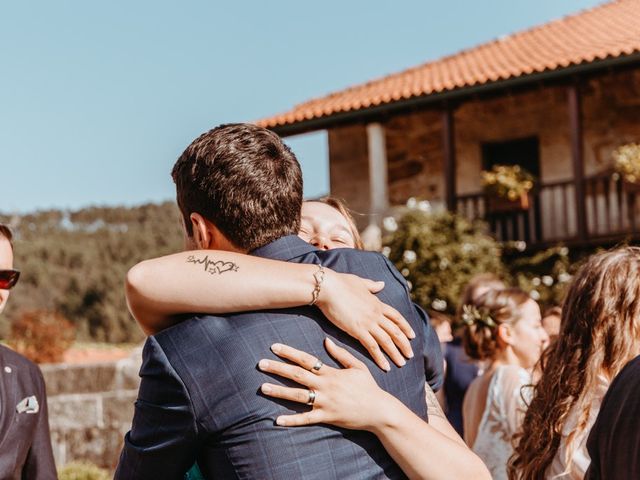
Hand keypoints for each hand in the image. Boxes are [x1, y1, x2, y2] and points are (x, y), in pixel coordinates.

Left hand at [258, 338, 396, 430]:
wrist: (380, 411)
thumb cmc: (369, 387)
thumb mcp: (357, 366)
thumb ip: (341, 354)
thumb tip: (325, 340)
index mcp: (331, 373)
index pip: (306, 359)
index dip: (289, 353)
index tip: (274, 347)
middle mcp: (325, 386)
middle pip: (297, 375)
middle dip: (278, 368)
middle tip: (260, 364)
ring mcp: (325, 402)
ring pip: (298, 396)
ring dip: (279, 391)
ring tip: (262, 387)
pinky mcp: (327, 417)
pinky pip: (306, 419)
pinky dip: (292, 420)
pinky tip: (277, 420)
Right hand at [316, 269, 414, 370]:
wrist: (329, 287)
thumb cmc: (340, 283)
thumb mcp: (360, 282)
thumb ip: (371, 286)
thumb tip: (382, 284)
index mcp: (377, 303)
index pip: (396, 317)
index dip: (405, 327)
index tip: (412, 336)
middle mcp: (376, 314)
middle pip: (395, 331)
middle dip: (404, 344)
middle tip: (410, 355)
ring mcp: (368, 322)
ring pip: (387, 341)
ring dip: (395, 354)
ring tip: (401, 363)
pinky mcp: (357, 330)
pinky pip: (372, 346)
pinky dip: (380, 358)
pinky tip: (385, 367)